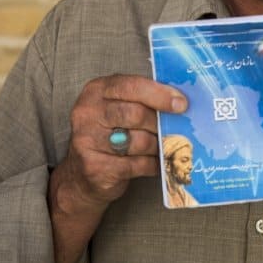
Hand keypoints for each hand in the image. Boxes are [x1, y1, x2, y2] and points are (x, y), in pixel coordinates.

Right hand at [49, 74, 187, 214]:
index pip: (132, 86)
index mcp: (96, 91)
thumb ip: (142, 100)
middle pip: (137, 114)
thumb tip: (181, 101)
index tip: (182, 104)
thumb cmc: (109, 135)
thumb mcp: (119, 108)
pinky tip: (153, 163)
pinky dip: (152, 165)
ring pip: (140, 141)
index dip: (160, 94)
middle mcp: (87, 113)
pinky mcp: (94, 168)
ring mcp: (87, 141)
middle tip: (169, 129)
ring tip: (158, 147)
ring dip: (156, 146)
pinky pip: (137, 165)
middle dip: (158, 123)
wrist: (81, 175)